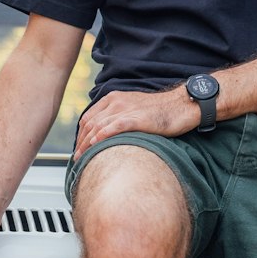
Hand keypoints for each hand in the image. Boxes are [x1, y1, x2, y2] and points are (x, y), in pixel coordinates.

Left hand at [73, 87, 199, 158]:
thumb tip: (104, 137)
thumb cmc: (159, 112)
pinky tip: (94, 146)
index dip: (80, 135)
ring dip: (86, 144)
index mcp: (113, 98)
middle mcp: (116, 102)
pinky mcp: (135, 118)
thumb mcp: (132, 111)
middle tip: (76, 158)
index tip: (78, 149)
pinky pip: (113, 127)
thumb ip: (117, 119)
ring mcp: (125, 109)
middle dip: (80, 142)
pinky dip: (101, 137)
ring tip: (81, 158)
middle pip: (90, 124)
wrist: (181, 105)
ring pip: (98, 127)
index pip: (89, 118)